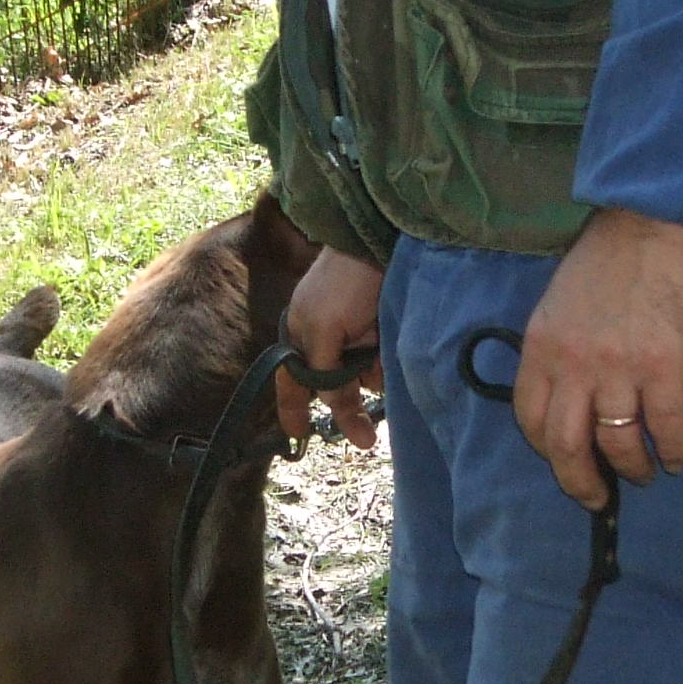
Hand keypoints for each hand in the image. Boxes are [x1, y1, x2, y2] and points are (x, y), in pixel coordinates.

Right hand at [279, 248, 385, 450]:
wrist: (381, 244)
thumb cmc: (343, 283)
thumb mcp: (323, 330)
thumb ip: (322, 370)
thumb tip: (332, 403)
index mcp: (300, 336)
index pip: (292, 382)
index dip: (293, 411)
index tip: (298, 436)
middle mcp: (325, 339)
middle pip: (333, 388)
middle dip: (349, 407)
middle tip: (367, 439)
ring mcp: (354, 335)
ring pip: (362, 377)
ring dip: (372, 380)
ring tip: (380, 362)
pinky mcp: (380, 330)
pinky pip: (381, 362)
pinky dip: (386, 365)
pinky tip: (390, 357)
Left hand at [515, 210, 682, 507]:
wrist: (656, 224)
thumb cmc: (609, 260)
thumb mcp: (559, 304)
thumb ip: (557, 351)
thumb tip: (567, 395)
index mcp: (542, 349)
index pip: (531, 419)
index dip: (546, 450)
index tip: (564, 462)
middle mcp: (574, 365)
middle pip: (566, 447)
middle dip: (580, 482)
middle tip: (597, 498)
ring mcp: (619, 369)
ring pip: (617, 444)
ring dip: (631, 469)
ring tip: (644, 474)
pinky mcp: (665, 368)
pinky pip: (666, 428)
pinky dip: (672, 452)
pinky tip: (676, 459)